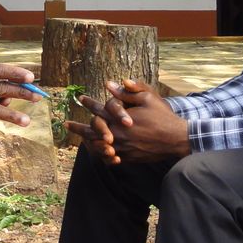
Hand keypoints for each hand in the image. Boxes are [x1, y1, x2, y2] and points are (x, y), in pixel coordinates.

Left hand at [69, 79, 189, 162]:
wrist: (176, 139)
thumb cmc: (162, 117)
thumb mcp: (148, 98)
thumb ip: (128, 91)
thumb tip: (110, 84)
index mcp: (119, 119)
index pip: (98, 109)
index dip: (88, 102)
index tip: (79, 98)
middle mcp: (117, 134)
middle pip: (91, 131)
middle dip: (77, 127)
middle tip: (66, 124)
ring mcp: (121, 148)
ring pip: (97, 146)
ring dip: (86, 142)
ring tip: (78, 139)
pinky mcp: (128, 158)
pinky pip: (108, 158)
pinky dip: (100, 155)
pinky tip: (96, 152)